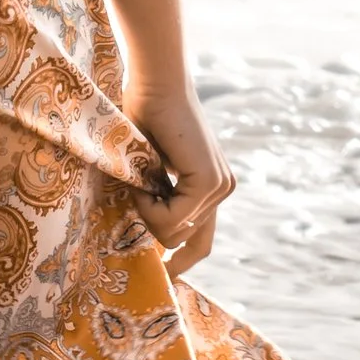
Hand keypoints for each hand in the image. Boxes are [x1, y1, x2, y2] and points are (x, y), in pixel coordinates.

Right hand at [129, 79, 234, 274]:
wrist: (155, 84)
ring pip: (174, 234)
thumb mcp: (150, 171)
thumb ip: (157, 198)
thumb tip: (144, 243)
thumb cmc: (143, 118)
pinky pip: (172, 220)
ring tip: (140, 176)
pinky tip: (145, 177)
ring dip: (146, 212)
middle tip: (137, 194)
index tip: (159, 276)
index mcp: (212, 188)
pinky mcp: (209, 183)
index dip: (180, 263)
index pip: (201, 243)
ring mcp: (220, 187)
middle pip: (185, 243)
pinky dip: (149, 206)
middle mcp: (222, 189)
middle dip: (152, 226)